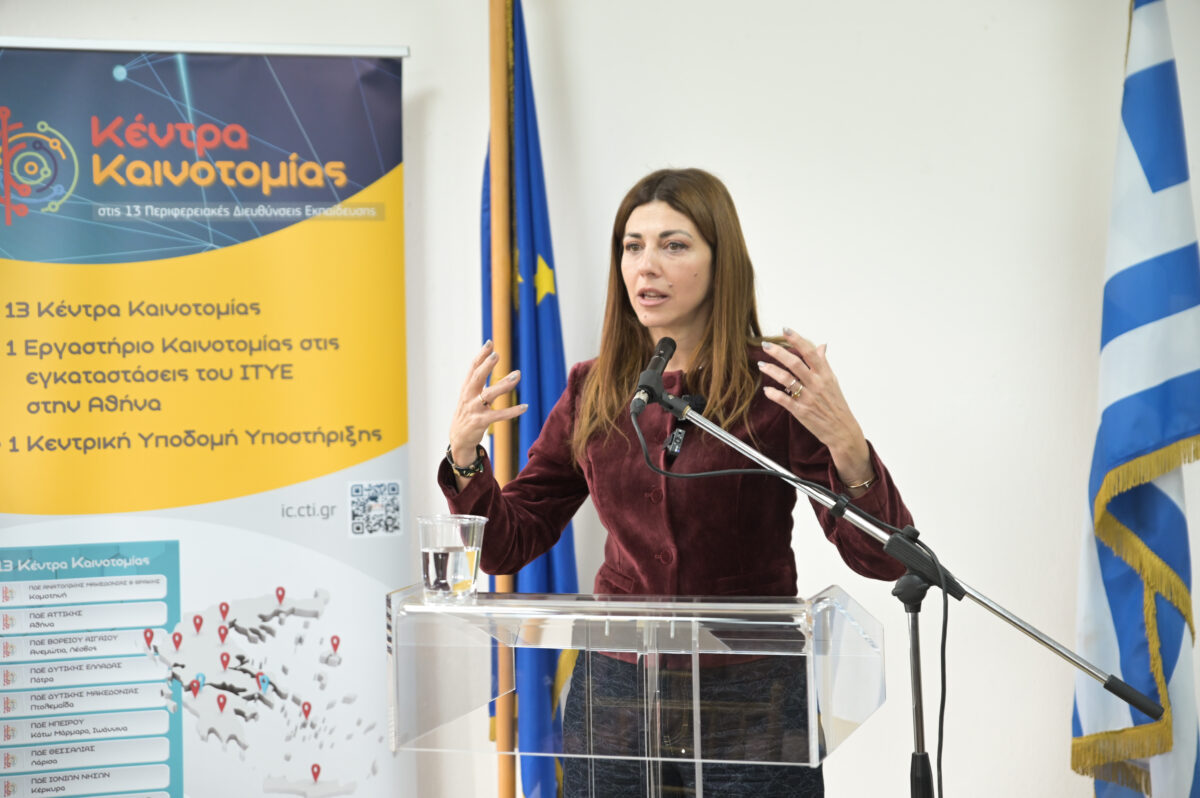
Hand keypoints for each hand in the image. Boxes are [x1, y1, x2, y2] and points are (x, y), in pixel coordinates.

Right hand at [448, 340, 527, 467]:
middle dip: (487, 366)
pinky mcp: (480, 422)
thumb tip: (487, 361)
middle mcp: (468, 397)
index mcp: (466, 389)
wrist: (458, 439)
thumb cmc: (467, 414)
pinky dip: (512, 411)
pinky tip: (525, 407)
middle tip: (497, 355)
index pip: (472, 368)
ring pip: (489, 394)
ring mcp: (474, 409)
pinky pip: (499, 415)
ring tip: (518, 374)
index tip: (490, 343)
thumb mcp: (468, 396)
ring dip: (504, 384)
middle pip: (477, 378)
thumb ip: (476, 381)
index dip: (481, 355)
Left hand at [758, 328, 873, 490]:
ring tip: (761, 365)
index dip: (797, 339)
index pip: (810, 352)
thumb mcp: (833, 381)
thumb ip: (824, 363)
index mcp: (825, 374)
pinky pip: (785, 400)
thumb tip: (822, 346)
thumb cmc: (836, 405)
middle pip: (796, 363)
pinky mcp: (802, 412)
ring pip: (788, 380)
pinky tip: (766, 390)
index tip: (785, 329)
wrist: (843, 430)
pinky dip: (774, 394)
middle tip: (765, 345)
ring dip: (772, 371)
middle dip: (779, 352)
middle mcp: (817, 384)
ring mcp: (809, 398)